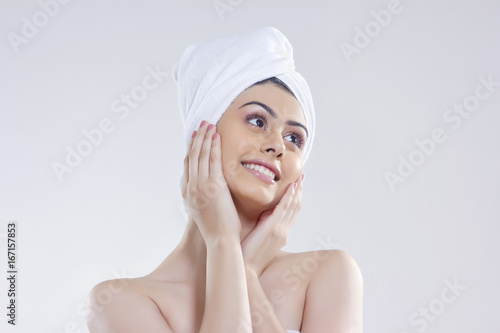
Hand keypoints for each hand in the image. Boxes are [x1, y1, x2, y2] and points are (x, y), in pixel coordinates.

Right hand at [181, 121, 240, 242]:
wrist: (219, 240)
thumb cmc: (215, 229)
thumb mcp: (202, 211)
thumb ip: (202, 198)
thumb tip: (207, 191)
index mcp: (188, 193)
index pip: (188, 165)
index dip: (191, 149)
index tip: (195, 137)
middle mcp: (191, 187)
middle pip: (192, 156)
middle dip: (197, 138)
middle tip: (202, 124)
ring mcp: (201, 185)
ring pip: (201, 155)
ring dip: (205, 138)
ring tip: (209, 125)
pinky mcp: (214, 185)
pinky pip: (213, 160)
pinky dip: (214, 146)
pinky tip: (217, 136)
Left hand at [241, 173, 303, 275]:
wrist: (245, 269)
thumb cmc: (247, 256)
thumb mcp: (259, 240)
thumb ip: (263, 228)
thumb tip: (261, 216)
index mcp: (282, 234)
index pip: (292, 213)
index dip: (296, 199)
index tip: (297, 187)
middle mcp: (284, 231)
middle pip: (296, 208)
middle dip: (299, 192)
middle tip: (302, 177)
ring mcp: (280, 230)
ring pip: (292, 206)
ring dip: (297, 191)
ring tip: (299, 178)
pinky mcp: (273, 228)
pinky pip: (284, 209)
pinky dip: (289, 197)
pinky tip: (291, 187)